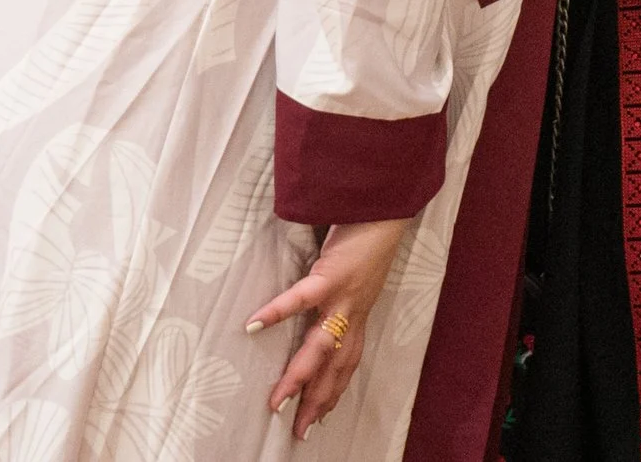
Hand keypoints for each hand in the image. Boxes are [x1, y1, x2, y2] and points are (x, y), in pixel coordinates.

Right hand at [247, 217, 411, 438]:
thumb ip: (337, 291)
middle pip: (335, 366)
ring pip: (321, 346)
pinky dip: (276, 312)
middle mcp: (354, 311)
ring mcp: (344, 295)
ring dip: (300, 377)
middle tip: (300, 432)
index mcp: (357, 312)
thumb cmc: (367, 236)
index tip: (322, 417)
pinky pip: (301, 298)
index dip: (334, 390)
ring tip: (277, 402)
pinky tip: (252, 326)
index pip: (347, 362)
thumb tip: (315, 301)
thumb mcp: (355, 273)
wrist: (387, 208)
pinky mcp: (332, 274)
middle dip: (318, 401)